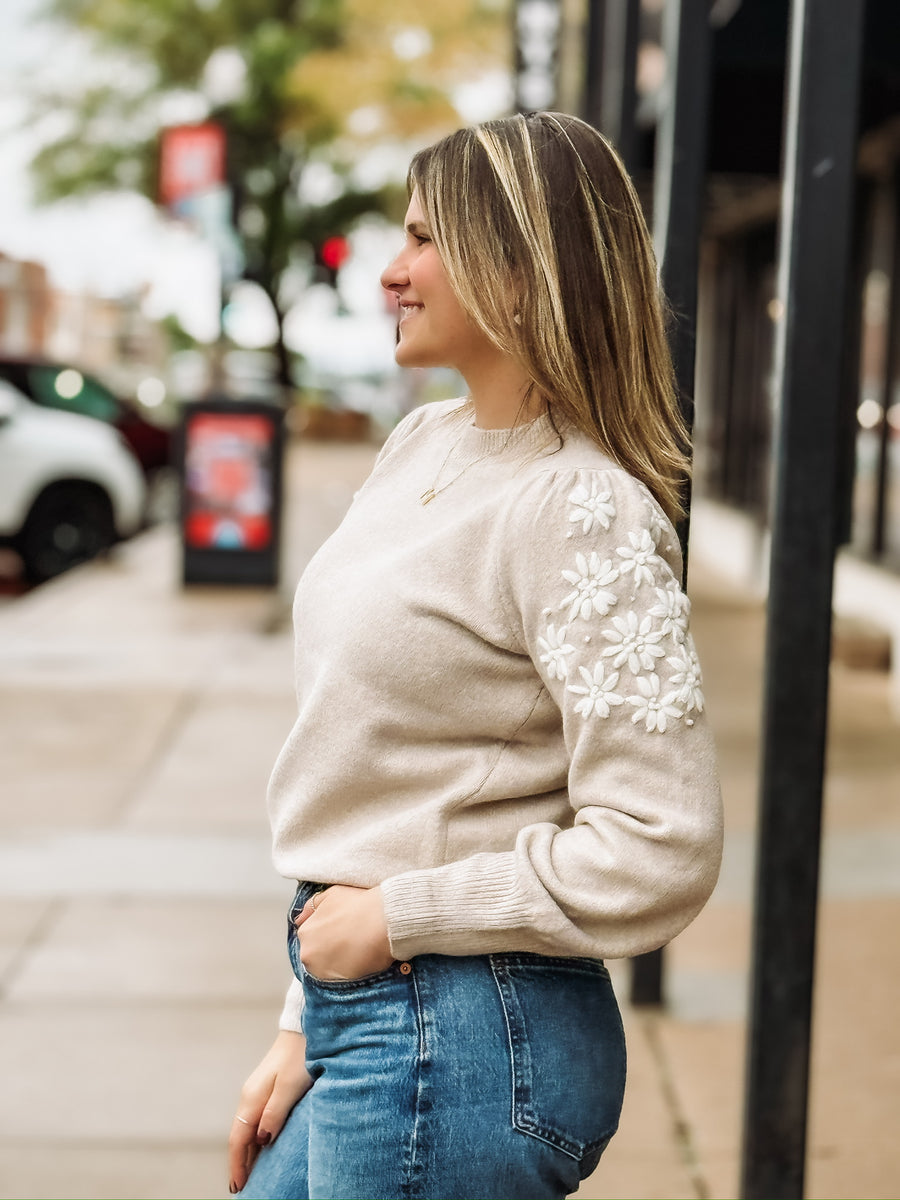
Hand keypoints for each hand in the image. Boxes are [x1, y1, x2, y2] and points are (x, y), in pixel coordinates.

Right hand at [228, 1030, 312, 1194]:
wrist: (306, 1027)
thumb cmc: (301, 1056)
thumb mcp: (290, 1087)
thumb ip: (274, 1114)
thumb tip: (261, 1141)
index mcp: (251, 1098)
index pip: (238, 1140)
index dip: (237, 1165)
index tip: (238, 1188)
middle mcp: (250, 1096)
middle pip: (240, 1137)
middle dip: (240, 1163)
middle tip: (242, 1188)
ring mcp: (257, 1091)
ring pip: (247, 1129)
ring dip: (247, 1152)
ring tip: (250, 1175)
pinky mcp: (268, 1087)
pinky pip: (256, 1119)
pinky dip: (255, 1137)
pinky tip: (262, 1146)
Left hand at [294, 885, 393, 980]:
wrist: (384, 921)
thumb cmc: (360, 905)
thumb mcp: (332, 894)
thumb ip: (312, 906)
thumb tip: (299, 919)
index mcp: (305, 932)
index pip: (310, 938)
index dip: (327, 934)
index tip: (340, 932)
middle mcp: (307, 953)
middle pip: (316, 954)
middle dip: (330, 949)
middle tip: (350, 940)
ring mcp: (321, 970)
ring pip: (326, 968)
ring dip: (337, 961)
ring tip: (356, 949)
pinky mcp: (338, 982)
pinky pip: (340, 978)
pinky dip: (348, 970)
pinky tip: (360, 958)